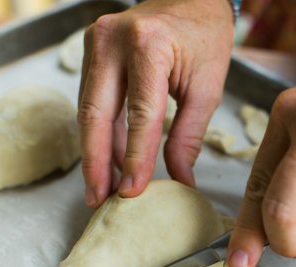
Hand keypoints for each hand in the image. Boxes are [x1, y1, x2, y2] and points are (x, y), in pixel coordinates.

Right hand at [78, 0, 234, 206]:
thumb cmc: (206, 39)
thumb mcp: (207, 89)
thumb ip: (189, 137)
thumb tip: (180, 181)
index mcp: (148, 46)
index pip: (140, 114)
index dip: (135, 158)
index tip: (131, 192)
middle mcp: (112, 40)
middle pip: (97, 114)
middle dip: (96, 162)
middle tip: (97, 199)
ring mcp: (95, 43)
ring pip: (89, 110)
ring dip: (97, 152)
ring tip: (104, 188)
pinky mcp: (91, 51)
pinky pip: (92, 100)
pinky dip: (104, 132)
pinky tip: (112, 161)